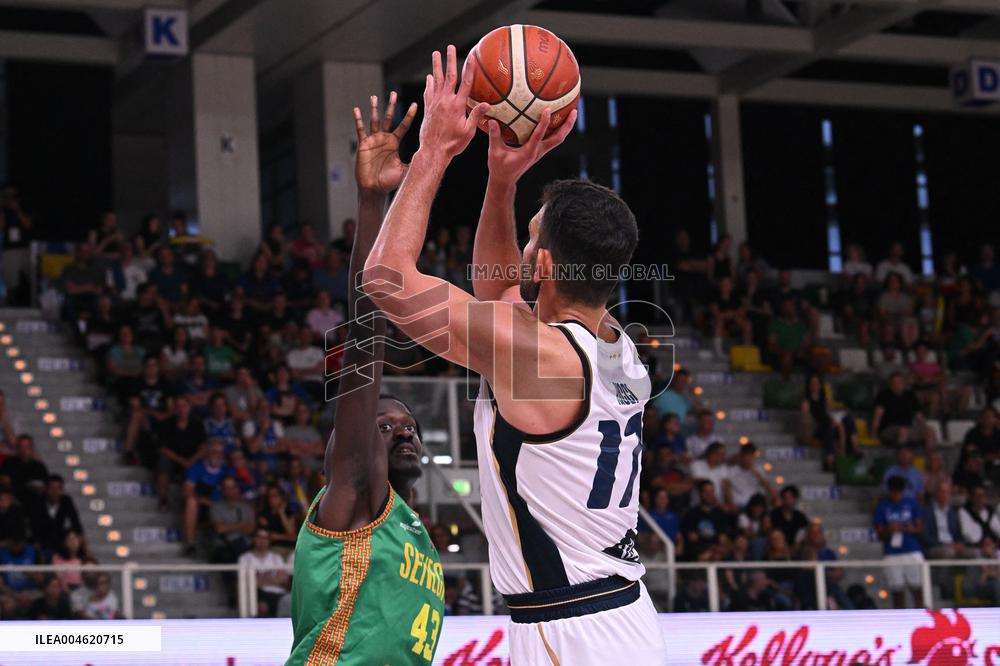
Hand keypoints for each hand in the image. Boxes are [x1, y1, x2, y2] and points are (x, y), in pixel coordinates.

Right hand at [353, 92, 417, 193]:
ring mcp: (373, 140)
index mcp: (395, 142)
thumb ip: (415, 162)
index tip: (416, 104)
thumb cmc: (389, 181)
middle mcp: (384, 138)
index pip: (404, 125)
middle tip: (393, 93)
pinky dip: (358, 120)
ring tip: (374, 96)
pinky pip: (360, 130)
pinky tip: (356, 110)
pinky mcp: (363, 144)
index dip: (409, 115)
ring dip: (374, 109)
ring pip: (374, 120)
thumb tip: (431, 159)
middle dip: (391, 106)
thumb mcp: (405, 170)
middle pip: (389, 118)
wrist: (374, 189)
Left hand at [418, 45, 489, 160]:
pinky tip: (429, 77)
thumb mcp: (468, 132)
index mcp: (457, 106)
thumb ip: (476, 116)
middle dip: (450, 60)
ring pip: (436, 81)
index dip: (469, 69)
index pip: (465, 83)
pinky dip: (429, 83)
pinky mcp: (427, 109)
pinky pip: (428, 92)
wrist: (433, 151)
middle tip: (449, 47)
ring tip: (435, 54)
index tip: (471, 56)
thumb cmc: (453, 144)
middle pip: (448, 76)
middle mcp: (445, 101)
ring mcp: (435, 104)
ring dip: (436, 66)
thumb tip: (487, 104)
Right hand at [487, 107, 576, 186]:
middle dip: (567, 125)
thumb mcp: (494, 152)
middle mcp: (538, 152)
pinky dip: (557, 129)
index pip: (539, 135)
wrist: (505, 180)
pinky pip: (552, 139)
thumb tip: (491, 120)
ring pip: (558, 139)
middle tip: (574, 111)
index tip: (548, 110)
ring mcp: (540, 152)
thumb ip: (494, 136)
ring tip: (572, 113)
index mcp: (528, 152)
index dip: (544, 122)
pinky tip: (558, 120)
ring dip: (566, 127)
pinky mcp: (539, 151)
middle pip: (558, 138)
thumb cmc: (499, 167)